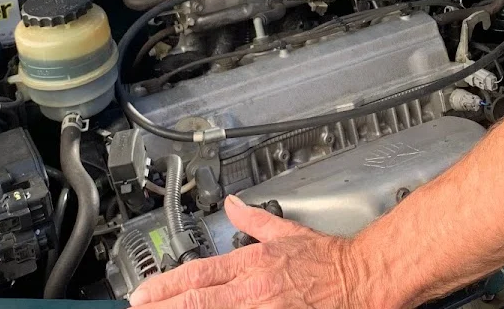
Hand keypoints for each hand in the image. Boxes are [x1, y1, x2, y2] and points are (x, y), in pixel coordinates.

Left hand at [128, 196, 371, 308]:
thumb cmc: (329, 260)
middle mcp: (253, 288)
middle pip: (197, 299)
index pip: (198, 274)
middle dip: (164, 305)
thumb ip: (255, 219)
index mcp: (252, 262)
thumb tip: (233, 204)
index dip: (166, 285)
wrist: (361, 278)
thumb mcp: (287, 231)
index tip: (142, 294)